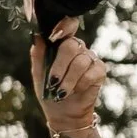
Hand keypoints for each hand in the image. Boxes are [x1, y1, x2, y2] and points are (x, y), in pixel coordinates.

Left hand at [31, 21, 104, 137]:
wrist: (62, 112)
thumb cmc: (49, 90)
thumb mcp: (38, 72)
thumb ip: (38, 54)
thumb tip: (36, 35)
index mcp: (61, 44)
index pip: (68, 25)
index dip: (64, 26)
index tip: (54, 35)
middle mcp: (77, 48)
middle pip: (71, 45)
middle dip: (59, 66)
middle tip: (52, 81)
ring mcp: (90, 58)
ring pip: (80, 62)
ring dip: (68, 80)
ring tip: (60, 92)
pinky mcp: (99, 71)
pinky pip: (91, 73)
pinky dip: (80, 85)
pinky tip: (75, 91)